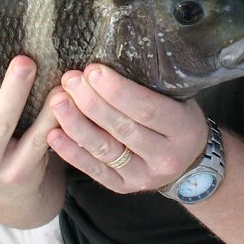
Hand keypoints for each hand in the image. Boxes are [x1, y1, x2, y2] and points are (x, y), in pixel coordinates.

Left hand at [47, 64, 208, 193]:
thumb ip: (150, 85)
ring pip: (104, 149)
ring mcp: (144, 176)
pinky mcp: (123, 187)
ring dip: (76, 124)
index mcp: (183, 128)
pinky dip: (72, 153)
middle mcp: (165, 156)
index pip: (148, 109)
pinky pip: (94, 170)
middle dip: (92, 103)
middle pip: (122, 128)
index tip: (93, 71)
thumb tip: (109, 57)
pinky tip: (54, 134)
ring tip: (57, 101)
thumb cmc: (178, 118)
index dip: (118, 91)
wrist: (190, 163)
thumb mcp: (178, 99)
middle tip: (70, 80)